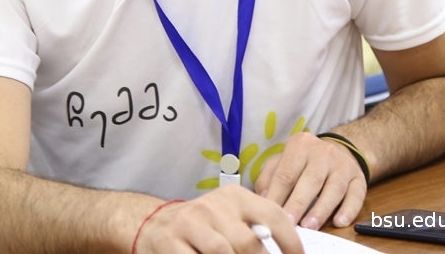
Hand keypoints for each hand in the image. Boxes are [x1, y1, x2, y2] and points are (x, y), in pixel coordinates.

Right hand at [135, 184, 303, 253]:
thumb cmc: (202, 227)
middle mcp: (212, 205)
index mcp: (233, 196)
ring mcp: (189, 223)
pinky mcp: (170, 242)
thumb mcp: (229, 218)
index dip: (291, 242)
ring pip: (224, 253)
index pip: (272, 214)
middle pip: (248, 243)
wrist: (154, 225)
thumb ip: (255, 228)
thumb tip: (289, 251)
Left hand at [253, 132, 366, 229]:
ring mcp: (343, 164)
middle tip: (289, 223)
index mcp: (300, 144)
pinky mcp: (359, 177)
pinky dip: (348, 210)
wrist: (338, 150)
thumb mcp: (284, 160)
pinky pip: (355, 195)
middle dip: (298, 203)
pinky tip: (339, 222)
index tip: (271, 213)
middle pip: (310, 180)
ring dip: (321, 209)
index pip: (286, 172)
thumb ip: (270, 176)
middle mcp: (323, 151)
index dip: (278, 194)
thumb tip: (264, 198)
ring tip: (310, 226)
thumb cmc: (304, 161)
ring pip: (333, 188)